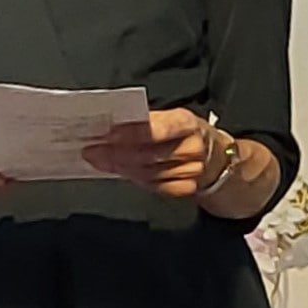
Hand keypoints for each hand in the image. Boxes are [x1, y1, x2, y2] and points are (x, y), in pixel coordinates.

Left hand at [84, 107, 222, 197]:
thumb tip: (109, 127)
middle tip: (91, 151)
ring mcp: (192, 171)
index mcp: (187, 123)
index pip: (159, 128)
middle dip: (115, 153)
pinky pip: (154, 186)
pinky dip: (133, 178)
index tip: (107, 134)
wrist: (216, 157)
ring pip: (147, 172)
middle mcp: (192, 147)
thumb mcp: (171, 119)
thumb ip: (145, 122)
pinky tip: (119, 172)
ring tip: (99, 160)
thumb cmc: (184, 134)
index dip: (132, 133)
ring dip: (119, 167)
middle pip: (148, 154)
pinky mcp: (187, 188)